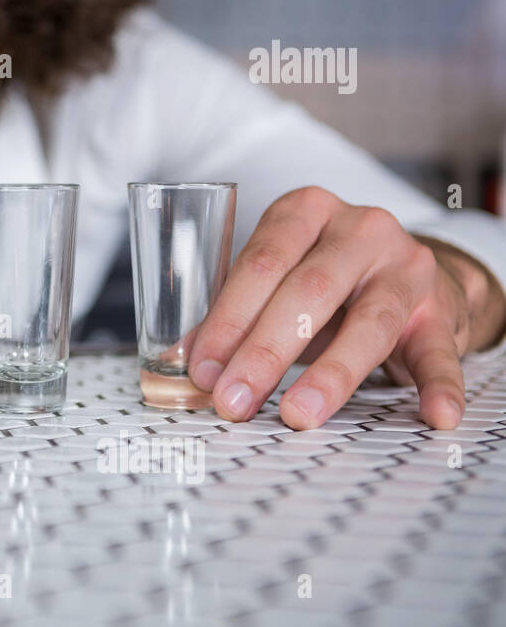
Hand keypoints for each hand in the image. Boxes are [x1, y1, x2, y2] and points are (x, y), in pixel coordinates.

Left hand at [188, 186, 504, 429]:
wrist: (406, 273)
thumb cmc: (325, 278)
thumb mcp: (277, 279)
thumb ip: (233, 315)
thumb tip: (185, 361)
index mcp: (306, 212)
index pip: (260, 263)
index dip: (228, 320)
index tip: (203, 370)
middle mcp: (360, 230)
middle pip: (309, 292)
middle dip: (265, 352)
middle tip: (233, 400)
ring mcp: (406, 267)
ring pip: (370, 322)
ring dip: (331, 375)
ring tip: (298, 414)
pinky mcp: (440, 309)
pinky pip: (441, 351)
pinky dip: (439, 386)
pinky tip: (434, 414)